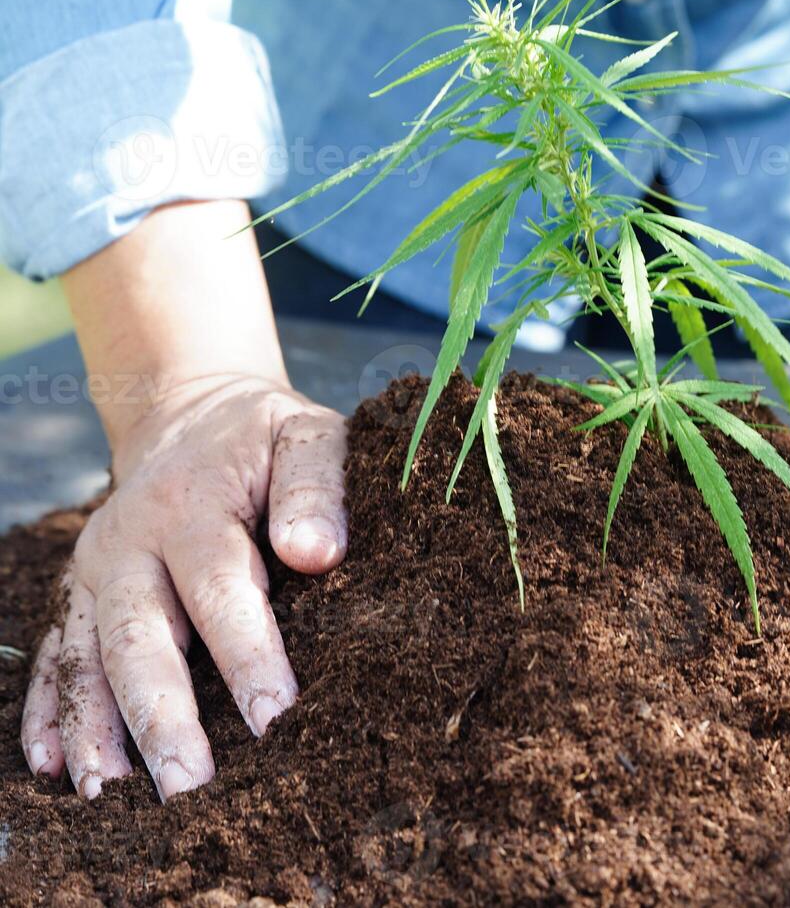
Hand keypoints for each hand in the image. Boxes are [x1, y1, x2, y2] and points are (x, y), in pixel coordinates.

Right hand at [20, 374, 346, 799]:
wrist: (190, 415)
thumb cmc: (263, 437)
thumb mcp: (304, 435)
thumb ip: (315, 486)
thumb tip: (317, 553)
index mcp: (194, 503)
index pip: (220, 585)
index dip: (247, 653)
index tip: (274, 718)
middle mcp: (131, 539)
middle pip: (139, 634)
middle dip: (161, 714)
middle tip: (189, 787)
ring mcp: (97, 568)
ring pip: (88, 653)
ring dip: (97, 726)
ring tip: (112, 795)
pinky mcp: (80, 590)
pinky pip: (55, 652)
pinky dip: (52, 708)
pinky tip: (54, 765)